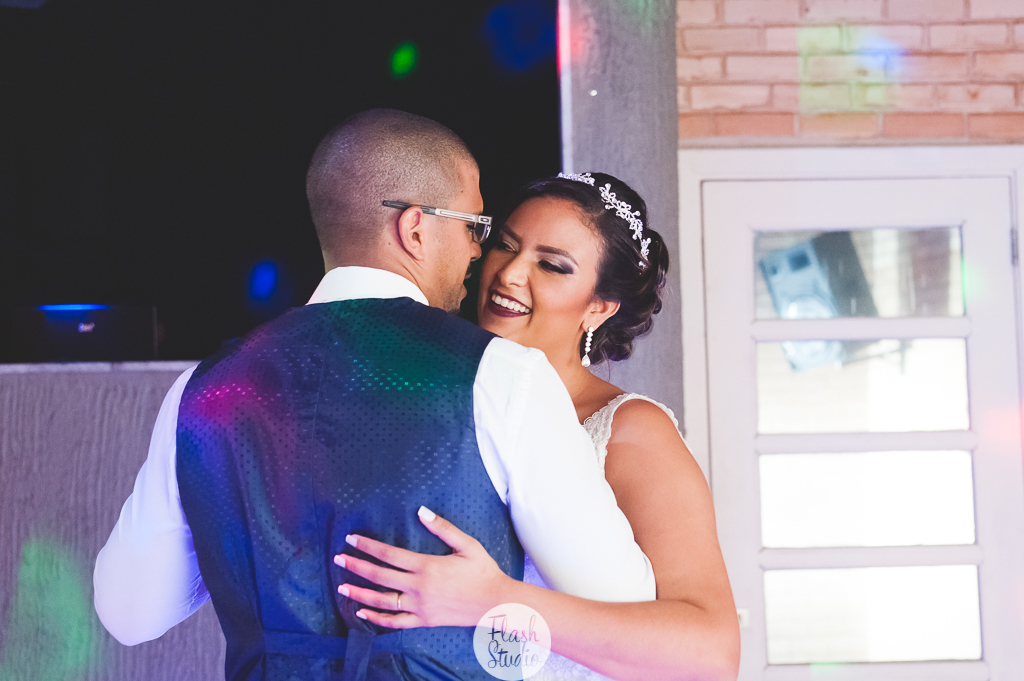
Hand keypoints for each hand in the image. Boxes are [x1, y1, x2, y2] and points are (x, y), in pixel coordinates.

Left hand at [335, 506, 513, 628]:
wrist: (495, 602)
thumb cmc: (483, 571)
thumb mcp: (467, 544)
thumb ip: (443, 528)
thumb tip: (421, 510)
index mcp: (427, 566)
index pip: (389, 554)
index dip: (368, 546)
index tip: (351, 539)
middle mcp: (418, 587)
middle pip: (380, 576)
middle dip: (356, 566)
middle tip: (338, 558)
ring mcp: (419, 606)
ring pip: (382, 600)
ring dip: (359, 593)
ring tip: (341, 587)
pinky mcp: (423, 620)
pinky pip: (394, 622)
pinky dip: (376, 618)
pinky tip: (361, 612)